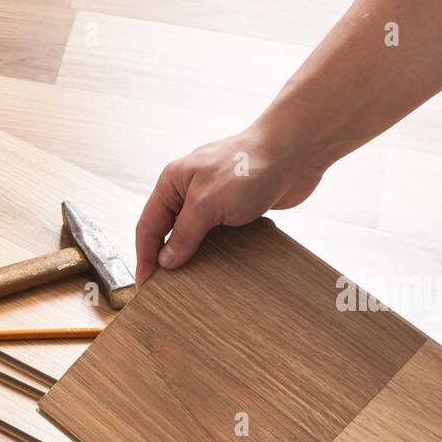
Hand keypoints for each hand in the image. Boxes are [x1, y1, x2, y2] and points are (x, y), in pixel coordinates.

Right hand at [135, 127, 325, 281]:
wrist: (296, 152)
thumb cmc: (249, 167)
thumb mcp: (207, 203)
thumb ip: (184, 233)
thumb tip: (167, 261)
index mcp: (172, 182)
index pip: (148, 227)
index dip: (145, 258)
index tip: (145, 286)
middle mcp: (188, 190)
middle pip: (167, 232)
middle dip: (164, 260)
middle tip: (164, 290)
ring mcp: (212, 198)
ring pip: (192, 235)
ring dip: (190, 258)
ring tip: (188, 285)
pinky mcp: (234, 207)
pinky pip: (216, 235)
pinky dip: (214, 252)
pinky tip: (217, 268)